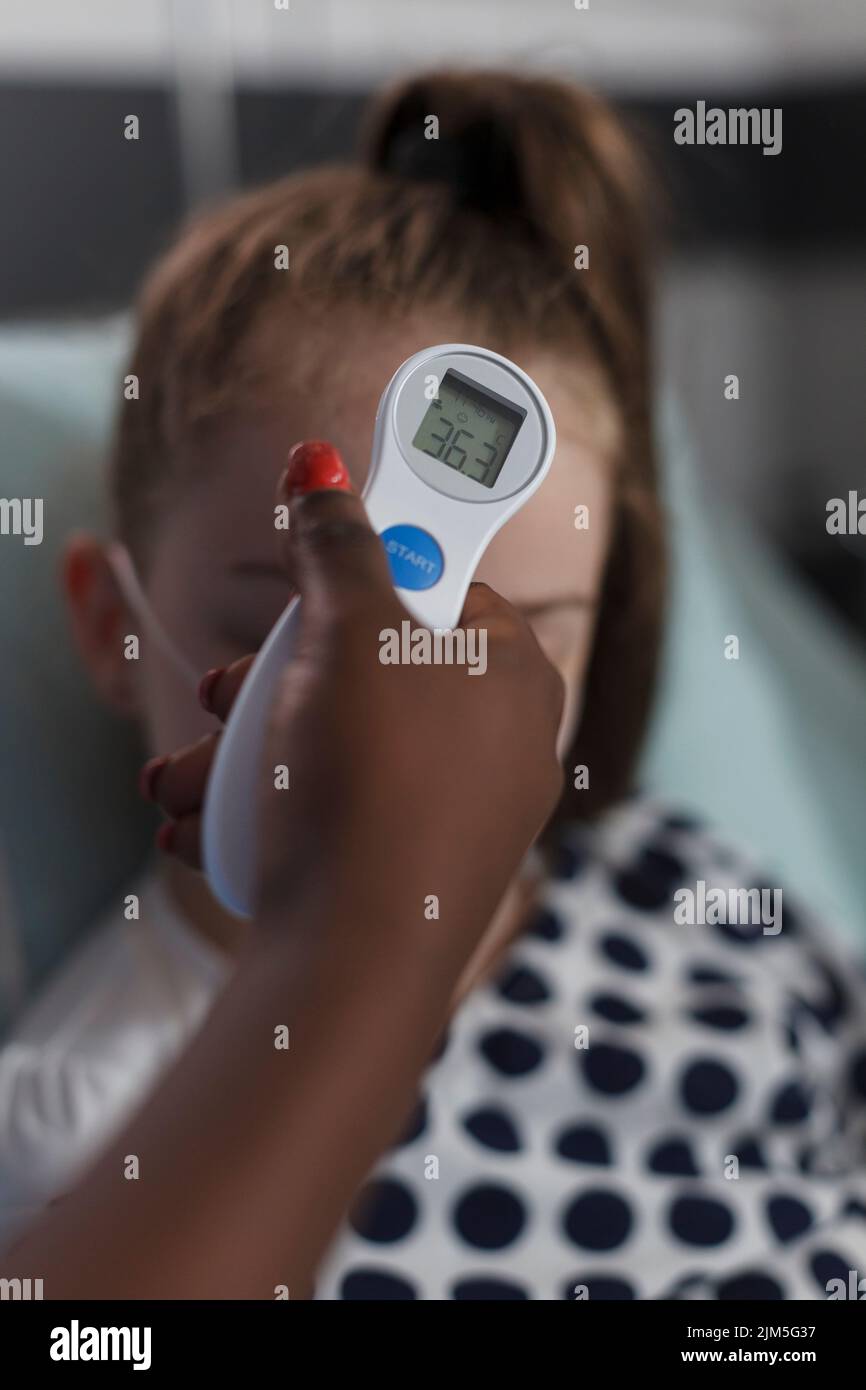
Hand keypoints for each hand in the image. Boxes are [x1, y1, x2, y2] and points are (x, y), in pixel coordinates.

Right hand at [143, 441, 563, 958]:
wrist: (355, 961)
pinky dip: (270, 809)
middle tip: (218, 697)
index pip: (435, 588)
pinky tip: (203, 826)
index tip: (294, 606)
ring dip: (244, 753)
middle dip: (268, 685)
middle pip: (371, 674)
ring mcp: (462, 814)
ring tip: (177, 782)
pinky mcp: (415, 874)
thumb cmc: (371, 776)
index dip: (352, 584)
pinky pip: (338, 813)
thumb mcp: (348, 630)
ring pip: (337, 748)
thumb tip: (322, 467)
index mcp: (514, 671)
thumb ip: (336, 542)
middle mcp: (502, 742)